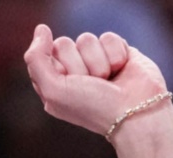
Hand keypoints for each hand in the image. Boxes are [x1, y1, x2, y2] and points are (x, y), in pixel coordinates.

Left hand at [24, 25, 168, 139]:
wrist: (136, 114)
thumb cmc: (95, 108)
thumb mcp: (53, 90)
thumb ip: (35, 59)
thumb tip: (42, 29)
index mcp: (55, 84)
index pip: (43, 55)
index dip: (59, 68)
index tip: (72, 87)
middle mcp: (75, 72)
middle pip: (63, 44)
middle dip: (79, 65)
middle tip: (93, 85)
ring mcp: (97, 61)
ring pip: (86, 39)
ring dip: (99, 62)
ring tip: (109, 81)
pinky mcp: (118, 53)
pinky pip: (108, 37)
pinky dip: (116, 55)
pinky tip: (122, 71)